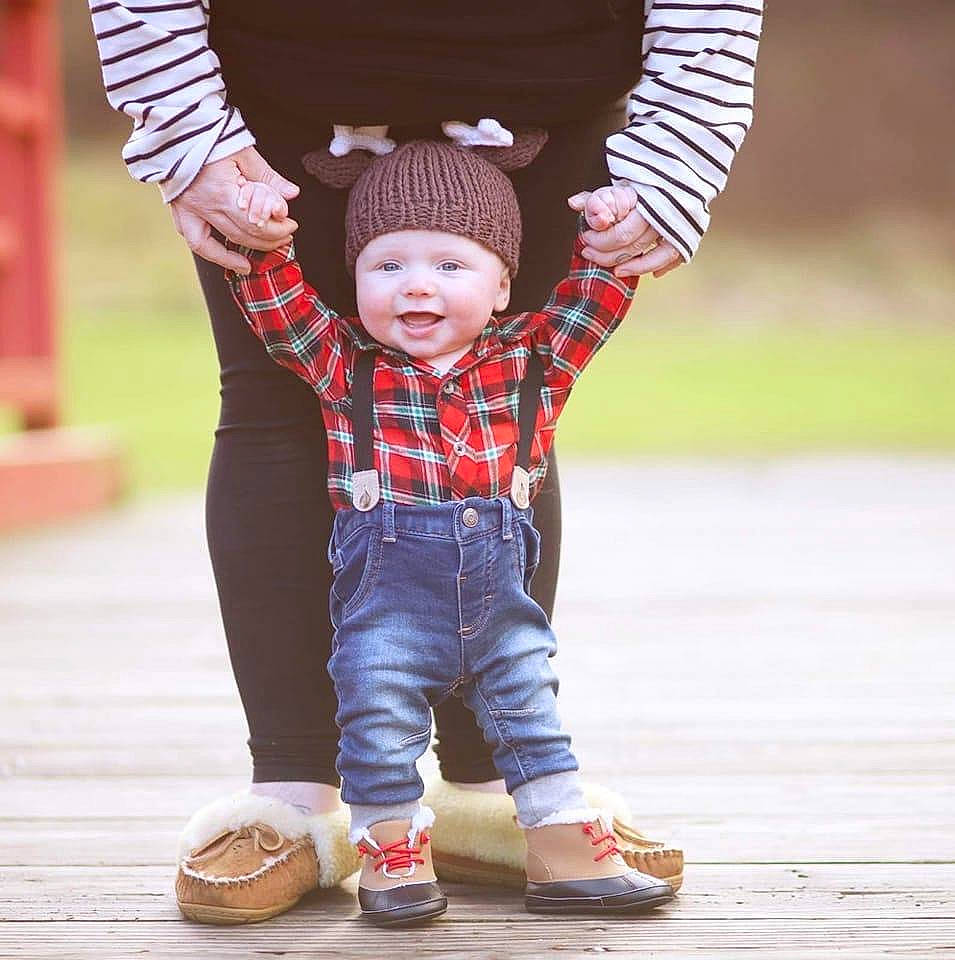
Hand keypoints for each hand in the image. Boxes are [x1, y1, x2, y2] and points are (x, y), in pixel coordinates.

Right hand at [169, 146, 299, 273]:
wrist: (174, 123)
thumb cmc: (208, 133)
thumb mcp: (244, 151)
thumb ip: (268, 178)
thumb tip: (291, 194)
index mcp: (222, 192)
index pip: (255, 224)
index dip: (277, 230)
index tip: (290, 226)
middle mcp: (203, 206)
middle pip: (241, 236)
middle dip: (267, 240)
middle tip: (284, 237)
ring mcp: (188, 209)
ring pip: (216, 245)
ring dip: (241, 253)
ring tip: (258, 255)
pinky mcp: (179, 209)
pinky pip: (195, 240)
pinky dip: (213, 253)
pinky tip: (230, 259)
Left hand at [568, 185, 683, 278]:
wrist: (681, 172)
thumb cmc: (645, 182)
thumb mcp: (619, 186)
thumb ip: (597, 197)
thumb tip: (574, 203)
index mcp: (644, 199)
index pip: (620, 232)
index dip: (600, 240)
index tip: (586, 238)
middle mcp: (662, 213)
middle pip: (633, 245)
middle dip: (608, 254)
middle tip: (591, 253)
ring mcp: (677, 225)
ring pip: (655, 256)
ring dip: (634, 267)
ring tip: (617, 271)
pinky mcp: (688, 233)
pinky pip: (676, 256)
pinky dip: (664, 266)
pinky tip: (653, 273)